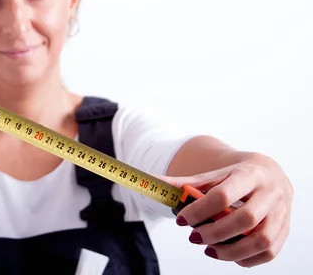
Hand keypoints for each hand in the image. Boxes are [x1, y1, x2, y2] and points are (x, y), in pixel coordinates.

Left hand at [160, 153, 292, 266]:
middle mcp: (270, 192)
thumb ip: (182, 183)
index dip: (199, 211)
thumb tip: (147, 180)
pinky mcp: (285, 230)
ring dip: (231, 251)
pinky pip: (269, 252)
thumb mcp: (210, 176)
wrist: (268, 174)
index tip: (181, 220)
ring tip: (209, 250)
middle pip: (244, 219)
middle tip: (194, 238)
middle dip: (214, 233)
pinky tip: (228, 255)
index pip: (222, 195)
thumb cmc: (233, 177)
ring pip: (261, 239)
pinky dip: (247, 259)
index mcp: (248, 174)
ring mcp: (281, 212)